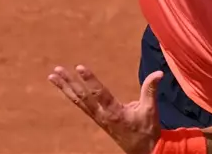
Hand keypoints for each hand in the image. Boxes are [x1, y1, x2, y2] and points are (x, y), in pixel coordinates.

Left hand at [48, 64, 164, 153]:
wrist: (142, 151)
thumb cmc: (147, 130)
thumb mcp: (151, 110)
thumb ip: (150, 90)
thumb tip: (159, 73)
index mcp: (115, 112)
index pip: (100, 94)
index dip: (90, 80)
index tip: (80, 67)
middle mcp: (102, 115)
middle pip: (82, 97)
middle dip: (70, 83)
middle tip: (58, 70)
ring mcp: (97, 117)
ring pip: (78, 100)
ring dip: (65, 87)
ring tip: (53, 75)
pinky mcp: (96, 118)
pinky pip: (80, 104)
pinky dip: (71, 94)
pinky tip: (63, 86)